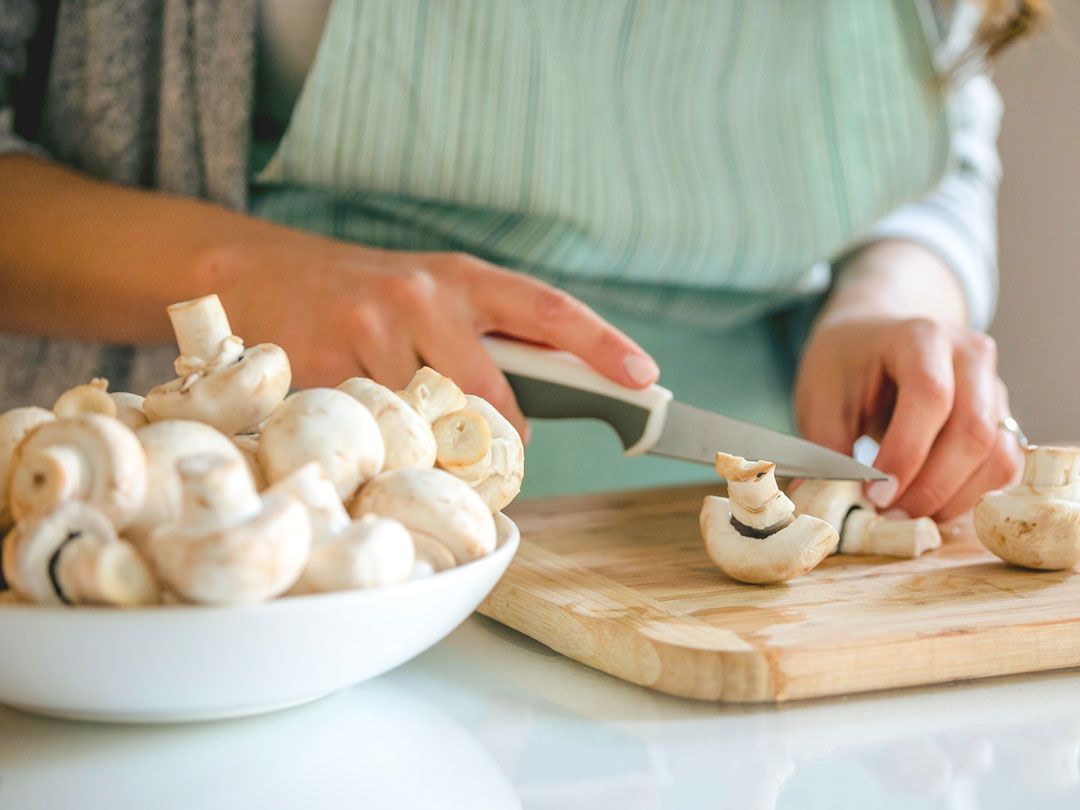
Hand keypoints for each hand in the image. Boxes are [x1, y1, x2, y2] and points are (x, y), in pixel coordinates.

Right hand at [203, 236, 657, 437]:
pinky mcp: (322, 365)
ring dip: (429, 447)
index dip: (601, 344)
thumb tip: (560, 392)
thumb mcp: (436, 293)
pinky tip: (361, 427)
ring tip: (410, 435)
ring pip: (428, 423)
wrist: (257, 269)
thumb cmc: (369, 292)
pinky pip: (372, 431)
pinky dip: (377, 443)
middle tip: (497, 456)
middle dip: (499, 437)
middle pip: (487, 395)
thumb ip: (491, 335)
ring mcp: (369, 329)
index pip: (548, 309)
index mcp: (464, 278)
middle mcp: (421, 297)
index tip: (644, 376)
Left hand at [794, 241, 1019, 521]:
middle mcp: (970, 356)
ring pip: (996, 457)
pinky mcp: (1003, 420)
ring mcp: (995, 387)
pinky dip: (969, 498)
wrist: (877, 335)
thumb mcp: (820, 396)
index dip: (906, 453)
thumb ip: (827, 447)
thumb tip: (830, 501)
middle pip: (973, 431)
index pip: (931, 396)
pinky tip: (929, 505)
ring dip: (952, 500)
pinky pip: (1002, 470)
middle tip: (889, 515)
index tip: (875, 495)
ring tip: (905, 513)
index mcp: (921, 336)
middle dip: (931, 488)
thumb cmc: (847, 365)